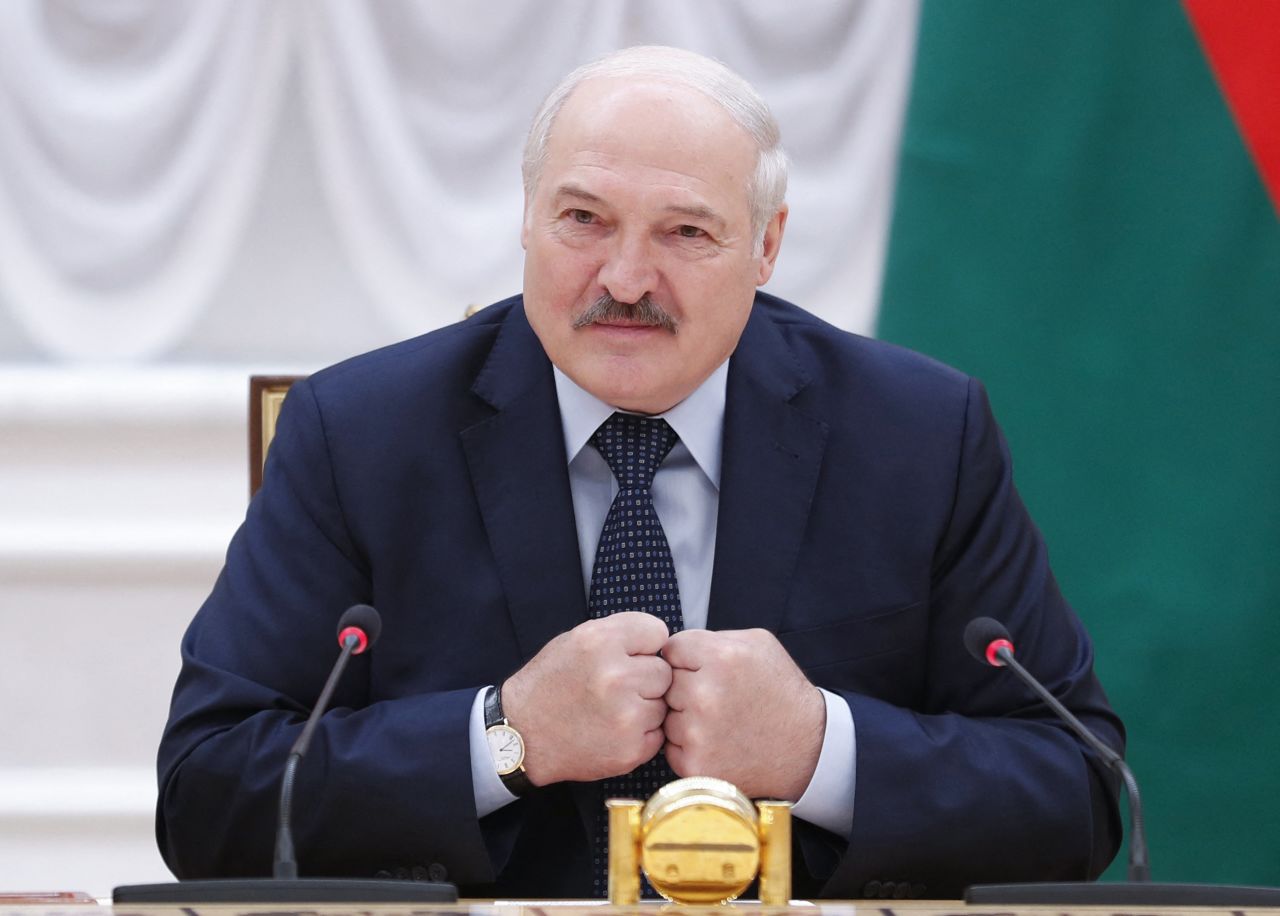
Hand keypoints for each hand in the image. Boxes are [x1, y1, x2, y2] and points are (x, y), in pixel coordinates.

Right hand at [501, 612, 671, 785]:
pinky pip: (658, 733)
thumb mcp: (575, 640)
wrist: (522, 735)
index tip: (628, 656)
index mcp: (600, 642)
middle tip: (616, 688)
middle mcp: (616, 676)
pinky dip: (642, 734)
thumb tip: (660, 641)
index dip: (643, 645)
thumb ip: (619, 634)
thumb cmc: (550, 684)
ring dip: (645, 707)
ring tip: (611, 711)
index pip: (657, 632)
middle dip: (645, 678)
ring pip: (663, 704)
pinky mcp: (631, 749)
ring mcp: (626, 716)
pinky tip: (613, 731)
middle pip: (664, 671)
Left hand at [662, 628, 824, 799]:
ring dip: (684, 717)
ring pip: (665, 714)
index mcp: (721, 657)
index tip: (705, 670)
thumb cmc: (781, 692)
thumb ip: (713, 637)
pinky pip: (670, 746)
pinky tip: (717, 743)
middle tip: (717, 698)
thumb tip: (674, 646)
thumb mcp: (758, 644)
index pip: (671, 648)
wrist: (808, 748)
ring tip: (719, 721)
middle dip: (685, 687)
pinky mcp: (694, 765)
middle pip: (665, 682)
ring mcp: (697, 733)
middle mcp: (705, 694)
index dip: (687, 659)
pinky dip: (687, 746)